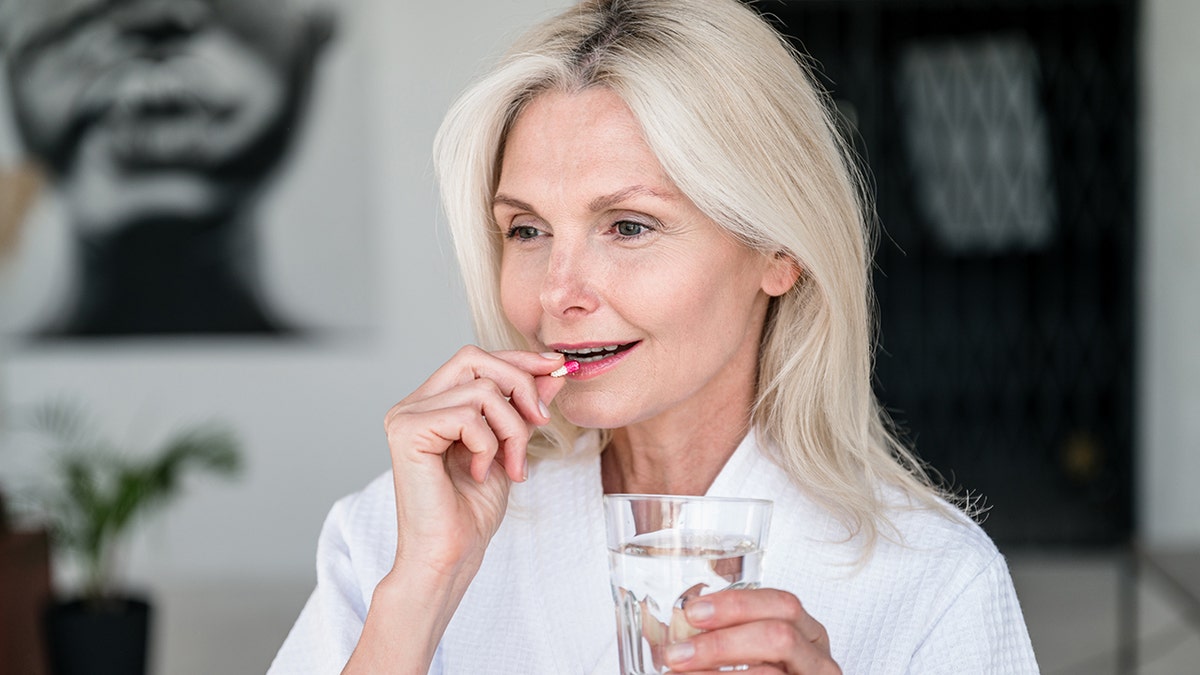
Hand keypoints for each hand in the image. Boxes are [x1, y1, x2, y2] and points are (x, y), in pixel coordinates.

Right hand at [382, 346, 566, 576]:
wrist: (450, 556)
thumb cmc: (471, 511)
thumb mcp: (510, 446)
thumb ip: (523, 408)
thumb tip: (552, 372)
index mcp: (431, 403)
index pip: (475, 359)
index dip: (518, 359)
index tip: (556, 367)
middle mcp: (413, 404)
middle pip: (475, 359)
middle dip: (520, 386)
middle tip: (540, 423)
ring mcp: (406, 416)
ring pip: (481, 391)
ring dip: (512, 430)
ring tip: (511, 465)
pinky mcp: (407, 432)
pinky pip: (468, 416)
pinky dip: (489, 446)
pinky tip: (480, 473)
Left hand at [662, 588, 841, 674]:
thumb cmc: (762, 674)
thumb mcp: (754, 654)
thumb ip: (730, 639)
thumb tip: (679, 634)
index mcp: (808, 635)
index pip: (782, 605)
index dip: (737, 604)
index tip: (694, 612)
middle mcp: (819, 661)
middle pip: (779, 635)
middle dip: (722, 642)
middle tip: (679, 653)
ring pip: (770, 673)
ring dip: (716, 674)